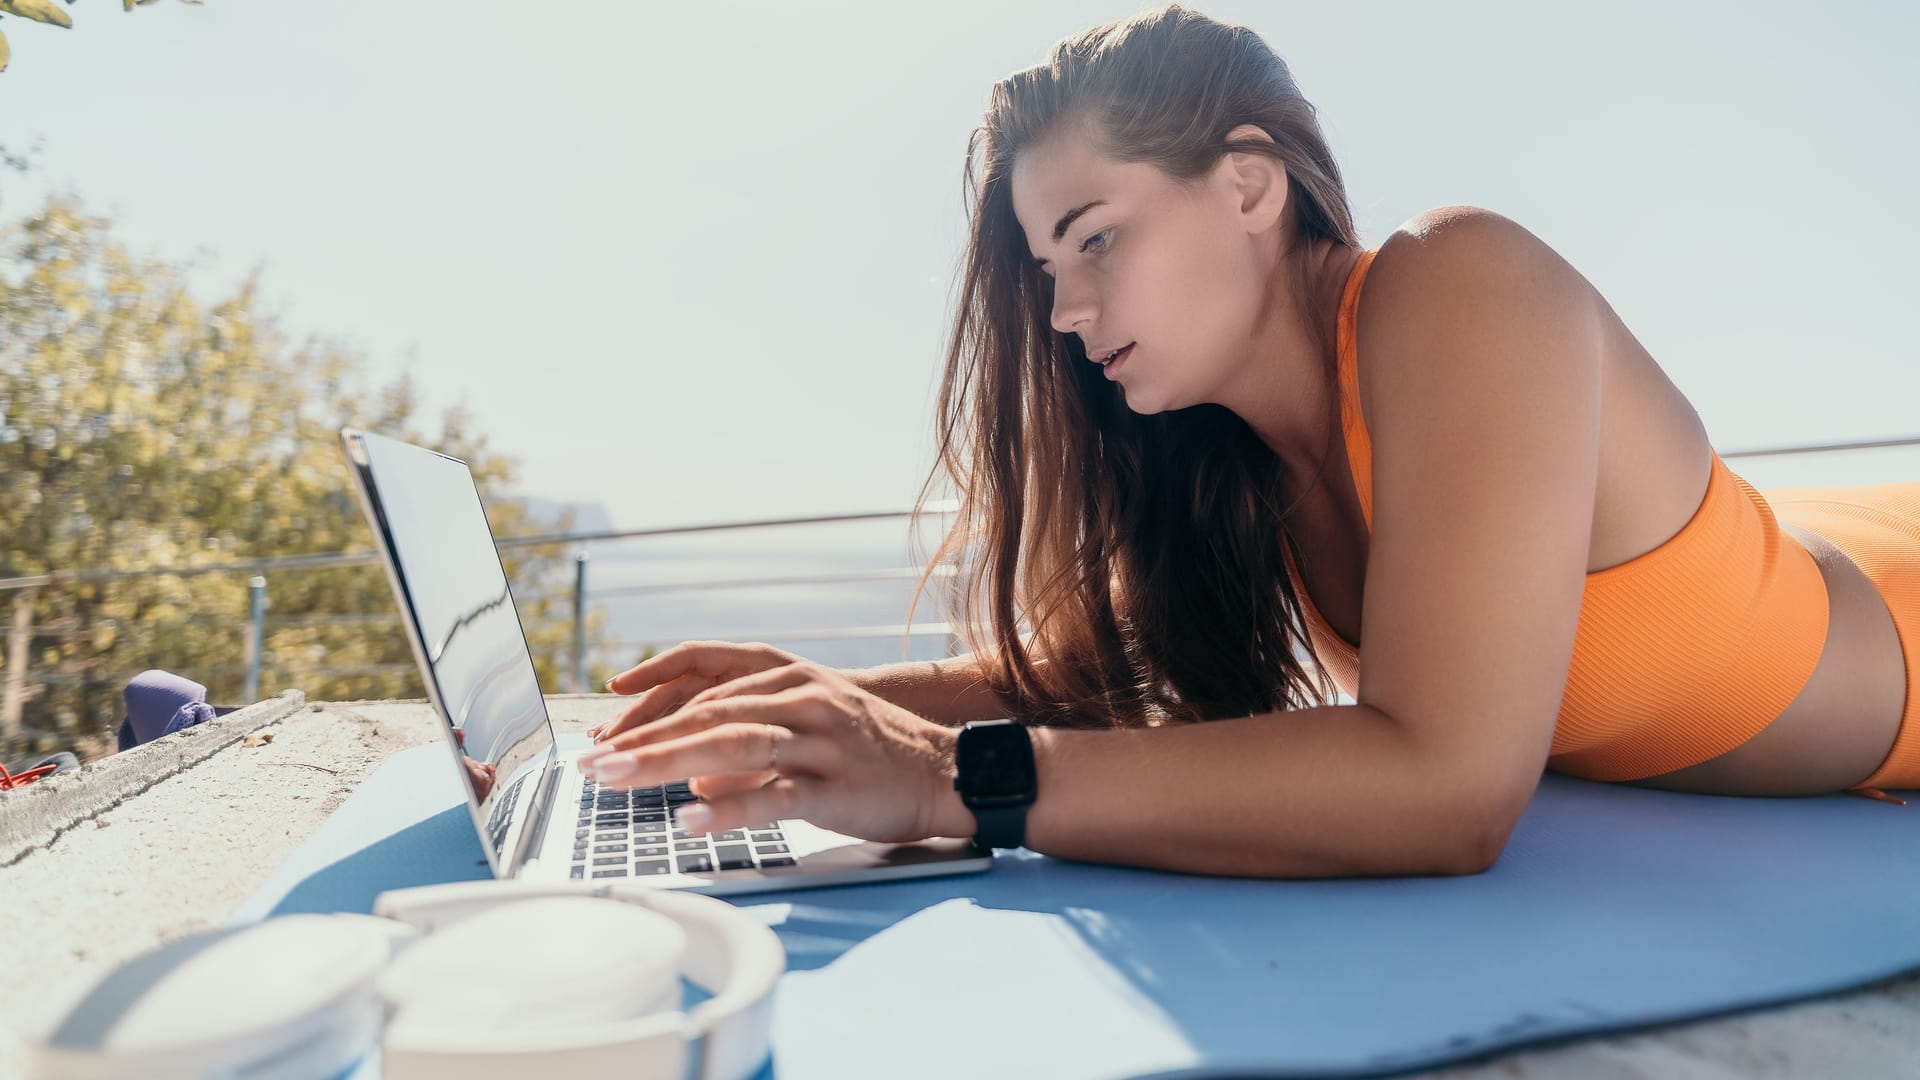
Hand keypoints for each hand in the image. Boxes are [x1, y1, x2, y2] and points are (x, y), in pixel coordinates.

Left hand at [580, 641, 969, 843]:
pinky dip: (727, 808)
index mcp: (790, 680)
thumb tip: (693, 769)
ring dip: (665, 763)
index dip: (650, 714)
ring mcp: (819, 741)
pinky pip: (772, 797)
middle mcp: (801, 700)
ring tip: (617, 781)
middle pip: (707, 714)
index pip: (703, 689)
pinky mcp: (835, 785)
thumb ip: (750, 744)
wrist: (948, 772)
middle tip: (591, 763)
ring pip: (729, 744)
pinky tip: (689, 819)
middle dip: (642, 740)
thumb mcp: (809, 731)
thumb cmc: (874, 756)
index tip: (604, 737)